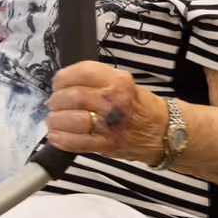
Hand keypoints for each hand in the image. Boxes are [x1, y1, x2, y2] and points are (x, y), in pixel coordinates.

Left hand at [45, 60, 166, 162]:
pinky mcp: (107, 145)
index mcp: (119, 81)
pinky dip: (62, 139)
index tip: (57, 83)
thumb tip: (65, 85)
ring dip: (56, 120)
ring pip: (72, 119)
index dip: (62, 77)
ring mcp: (110, 125)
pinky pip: (77, 143)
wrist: (164, 132)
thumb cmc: (141, 107)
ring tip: (53, 120)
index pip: (82, 72)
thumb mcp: (125, 83)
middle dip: (56, 100)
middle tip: (52, 103)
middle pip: (73, 96)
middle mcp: (114, 101)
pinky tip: (56, 136)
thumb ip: (97, 82)